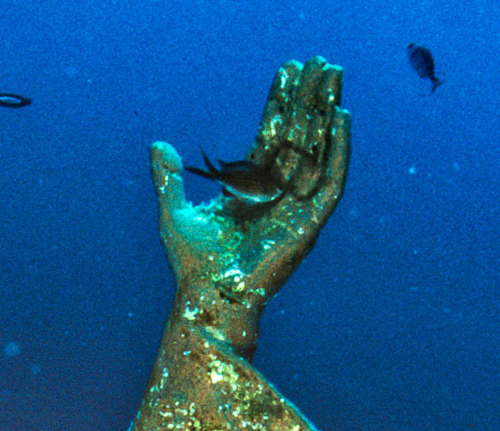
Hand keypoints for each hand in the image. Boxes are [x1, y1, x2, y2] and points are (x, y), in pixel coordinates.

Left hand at [151, 58, 350, 352]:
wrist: (208, 299)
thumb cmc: (192, 265)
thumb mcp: (175, 212)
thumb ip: (169, 178)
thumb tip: (157, 143)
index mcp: (250, 188)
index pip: (271, 135)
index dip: (280, 103)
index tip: (287, 70)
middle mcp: (277, 194)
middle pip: (299, 136)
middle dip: (310, 99)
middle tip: (321, 63)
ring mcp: (296, 208)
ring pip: (318, 150)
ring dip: (327, 113)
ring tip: (334, 77)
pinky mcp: (310, 224)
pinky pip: (331, 181)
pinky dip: (339, 150)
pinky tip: (341, 118)